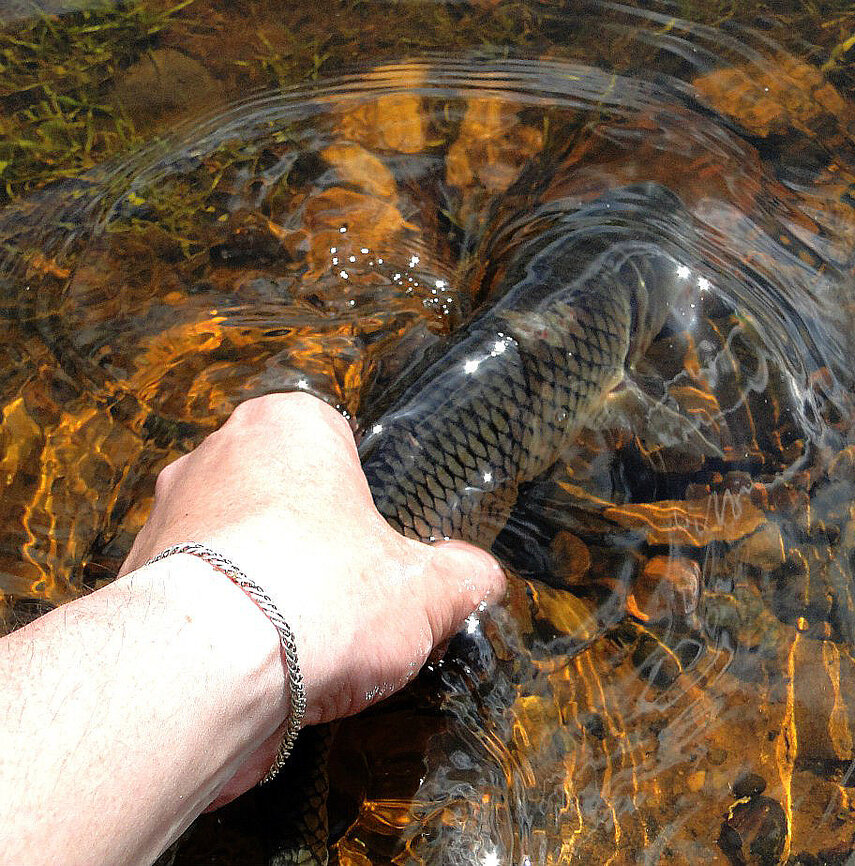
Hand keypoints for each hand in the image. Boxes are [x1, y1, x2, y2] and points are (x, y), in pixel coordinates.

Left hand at [120, 392, 504, 803]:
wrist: (204, 672)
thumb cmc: (320, 598)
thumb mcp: (428, 592)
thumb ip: (463, 577)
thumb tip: (478, 579)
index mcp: (288, 426)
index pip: (335, 442)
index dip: (364, 500)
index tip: (378, 549)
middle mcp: (214, 453)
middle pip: (282, 495)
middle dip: (311, 544)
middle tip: (346, 599)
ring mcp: (165, 515)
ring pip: (235, 546)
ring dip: (264, 585)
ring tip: (301, 644)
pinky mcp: (131, 580)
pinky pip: (196, 597)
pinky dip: (223, 626)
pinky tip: (254, 666)